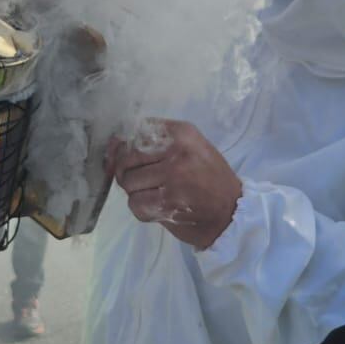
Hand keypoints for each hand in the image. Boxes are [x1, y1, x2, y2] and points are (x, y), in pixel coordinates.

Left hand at [107, 120, 243, 251]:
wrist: (232, 212)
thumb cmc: (209, 178)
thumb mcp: (190, 148)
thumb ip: (154, 143)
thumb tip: (112, 145)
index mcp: (182, 132)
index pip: (137, 131)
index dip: (126, 146)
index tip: (131, 158)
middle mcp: (177, 150)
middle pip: (128, 157)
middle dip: (128, 172)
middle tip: (143, 181)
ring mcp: (173, 176)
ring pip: (128, 181)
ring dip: (136, 192)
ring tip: (154, 194)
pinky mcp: (168, 202)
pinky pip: (135, 203)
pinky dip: (141, 208)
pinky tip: (157, 207)